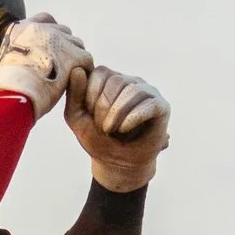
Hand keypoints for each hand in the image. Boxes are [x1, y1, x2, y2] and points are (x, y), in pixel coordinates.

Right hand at [0, 15, 91, 117]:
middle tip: (58, 66)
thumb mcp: (2, 63)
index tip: (49, 47)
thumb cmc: (5, 85)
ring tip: (65, 75)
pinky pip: (86, 60)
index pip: (45, 19)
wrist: (15, 91)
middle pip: (64, 32)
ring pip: (77, 45)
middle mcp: (45, 29)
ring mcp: (62, 41)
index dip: (50, 33)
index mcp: (25, 28)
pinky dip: (82, 70)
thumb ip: (11, 57)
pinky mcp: (76, 55)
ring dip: (73, 58)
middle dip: (63, 47)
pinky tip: (74, 81)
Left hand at [65, 66, 169, 190]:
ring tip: (112, 130)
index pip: (99, 72)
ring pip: (132, 90)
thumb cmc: (97, 138)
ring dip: (117, 114)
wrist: (118, 164)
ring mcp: (148, 92)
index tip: (89, 116)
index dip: (90, 96)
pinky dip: (133, 118)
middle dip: (103, 108)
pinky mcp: (161, 106)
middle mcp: (130, 81)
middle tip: (102, 128)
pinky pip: (149, 104)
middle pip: (116, 81)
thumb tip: (78, 70)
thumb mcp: (77, 118)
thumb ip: (73, 94)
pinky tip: (124, 129)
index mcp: (109, 79)